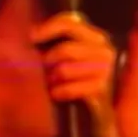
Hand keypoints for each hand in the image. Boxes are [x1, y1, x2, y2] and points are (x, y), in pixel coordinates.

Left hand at [32, 13, 119, 134]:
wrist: (103, 113)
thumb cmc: (81, 81)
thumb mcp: (72, 57)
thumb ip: (60, 43)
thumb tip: (32, 33)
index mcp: (96, 37)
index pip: (69, 23)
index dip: (48, 28)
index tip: (31, 38)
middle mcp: (104, 49)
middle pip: (65, 49)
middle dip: (49, 61)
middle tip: (46, 71)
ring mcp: (106, 69)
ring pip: (65, 69)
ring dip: (53, 79)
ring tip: (52, 84)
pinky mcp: (102, 89)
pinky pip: (69, 88)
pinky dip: (59, 92)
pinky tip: (57, 95)